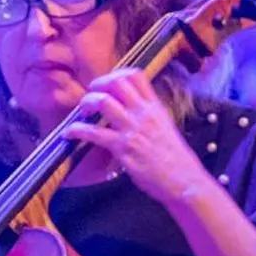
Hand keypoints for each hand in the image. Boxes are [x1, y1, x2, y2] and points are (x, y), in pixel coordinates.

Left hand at [63, 69, 211, 205]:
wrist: (185, 181)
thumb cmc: (177, 161)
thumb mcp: (167, 129)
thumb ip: (150, 118)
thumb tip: (133, 114)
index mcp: (156, 108)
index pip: (136, 76)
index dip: (117, 74)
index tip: (108, 84)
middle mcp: (144, 114)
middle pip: (117, 82)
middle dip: (99, 85)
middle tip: (93, 95)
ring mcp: (133, 130)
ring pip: (103, 102)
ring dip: (87, 103)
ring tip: (83, 111)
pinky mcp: (123, 148)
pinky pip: (93, 133)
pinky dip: (76, 130)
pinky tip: (69, 133)